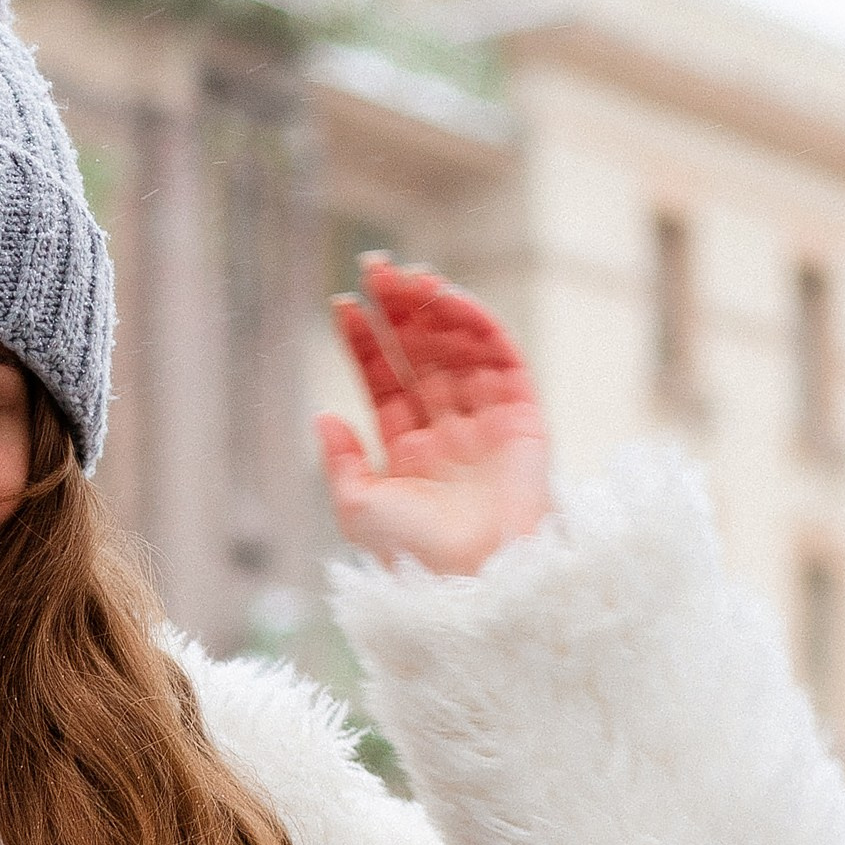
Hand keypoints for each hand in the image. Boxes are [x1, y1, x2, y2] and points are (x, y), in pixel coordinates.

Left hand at [315, 258, 552, 576]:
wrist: (482, 578)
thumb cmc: (418, 555)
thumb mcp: (360, 509)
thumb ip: (341, 462)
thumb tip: (321, 415)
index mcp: (409, 450)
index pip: (384, 380)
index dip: (364, 341)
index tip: (343, 303)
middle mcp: (447, 430)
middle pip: (420, 354)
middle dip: (398, 311)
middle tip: (375, 266)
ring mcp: (486, 421)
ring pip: (458, 350)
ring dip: (434, 310)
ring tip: (408, 277)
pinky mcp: (523, 417)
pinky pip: (501, 360)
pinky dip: (478, 326)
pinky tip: (449, 300)